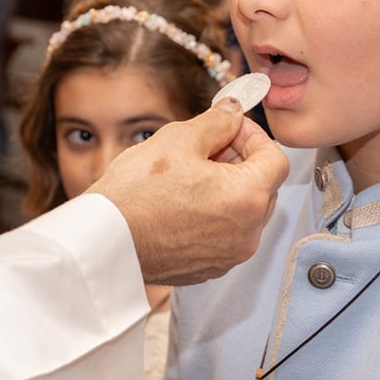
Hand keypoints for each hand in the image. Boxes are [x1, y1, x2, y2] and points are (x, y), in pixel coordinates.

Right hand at [89, 101, 290, 287]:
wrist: (103, 241)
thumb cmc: (136, 193)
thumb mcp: (178, 139)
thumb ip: (216, 122)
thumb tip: (233, 112)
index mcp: (247, 198)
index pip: (275, 159)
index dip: (253, 136)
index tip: (230, 128)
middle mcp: (247, 233)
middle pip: (262, 187)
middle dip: (239, 161)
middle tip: (205, 148)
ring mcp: (229, 255)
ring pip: (243, 211)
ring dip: (226, 189)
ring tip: (188, 176)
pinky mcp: (209, 268)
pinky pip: (225, 234)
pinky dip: (213, 215)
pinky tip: (181, 203)